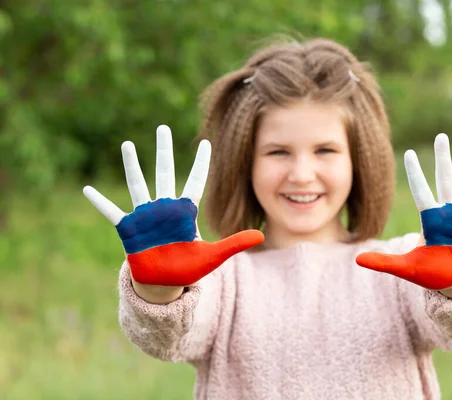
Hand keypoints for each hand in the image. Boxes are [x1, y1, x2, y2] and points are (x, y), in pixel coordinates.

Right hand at [83, 125, 263, 286]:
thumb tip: (263, 236)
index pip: (196, 181)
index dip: (202, 163)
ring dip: (132, 165)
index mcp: (186, 212)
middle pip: (165, 173)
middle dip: (164, 151)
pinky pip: (112, 212)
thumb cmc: (188, 269)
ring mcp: (145, 216)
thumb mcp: (213, 256)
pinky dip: (100, 202)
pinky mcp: (129, 230)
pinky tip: (88, 189)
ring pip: (138, 184)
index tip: (207, 143)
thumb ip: (235, 243)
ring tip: (128, 144)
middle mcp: (165, 208)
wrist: (164, 283)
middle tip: (163, 127)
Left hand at [356, 134, 451, 293]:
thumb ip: (383, 262)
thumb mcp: (407, 268)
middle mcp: (449, 213)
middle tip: (441, 136)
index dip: (415, 173)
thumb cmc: (432, 272)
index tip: (410, 153)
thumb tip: (356, 260)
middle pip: (445, 180)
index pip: (420, 191)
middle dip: (443, 159)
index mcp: (430, 219)